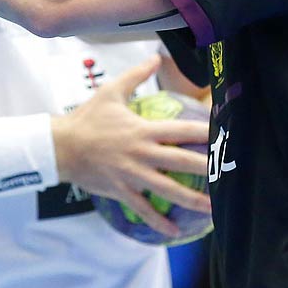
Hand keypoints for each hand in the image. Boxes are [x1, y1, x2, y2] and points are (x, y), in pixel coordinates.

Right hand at [52, 57, 212, 238]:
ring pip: (167, 190)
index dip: (206, 132)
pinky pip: (143, 209)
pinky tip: (174, 231)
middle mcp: (142, 153)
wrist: (59, 147)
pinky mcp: (121, 191)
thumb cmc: (86, 119)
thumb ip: (136, 76)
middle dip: (208, 169)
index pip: (182, 130)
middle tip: (229, 175)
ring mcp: (132, 175)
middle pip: (182, 162)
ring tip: (213, 208)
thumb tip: (154, 56)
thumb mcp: (111, 92)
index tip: (225, 136)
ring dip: (192, 200)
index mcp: (143, 130)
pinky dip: (158, 221)